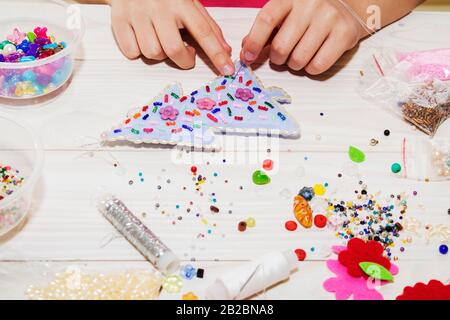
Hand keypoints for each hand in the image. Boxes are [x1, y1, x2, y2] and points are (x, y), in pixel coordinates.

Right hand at [108, 0, 234, 74]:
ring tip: (161, 40)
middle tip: (186, 53)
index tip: (227, 69)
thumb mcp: (189, 3)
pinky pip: (132, 52)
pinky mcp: (119, 20)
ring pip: (152, 53)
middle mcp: (159, 7)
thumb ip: (208, 26)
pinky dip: (139, 51)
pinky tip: (142, 38)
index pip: (204, 32)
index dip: (217, 54)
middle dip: (183, 60)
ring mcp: (137, 13)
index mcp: (181, 2)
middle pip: (174, 49)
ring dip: (160, 54)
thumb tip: (225, 50)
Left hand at [240, 0, 365, 73]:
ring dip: (294, 65)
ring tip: (298, 56)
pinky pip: (318, 65)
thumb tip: (246, 50)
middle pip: (281, 46)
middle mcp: (310, 4)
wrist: (350, 5)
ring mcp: (329, 18)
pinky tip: (313, 58)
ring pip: (299, 59)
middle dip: (277, 58)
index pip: (266, 19)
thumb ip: (266, 30)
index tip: (247, 57)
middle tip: (281, 56)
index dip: (254, 42)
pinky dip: (311, 69)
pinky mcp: (344, 34)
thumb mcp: (286, 13)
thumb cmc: (310, 12)